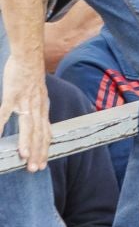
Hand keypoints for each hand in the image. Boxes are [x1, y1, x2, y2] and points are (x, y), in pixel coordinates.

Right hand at [0, 55, 50, 171]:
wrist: (28, 58)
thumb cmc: (31, 77)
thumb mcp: (40, 97)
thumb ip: (38, 111)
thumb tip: (39, 124)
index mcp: (42, 110)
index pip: (45, 134)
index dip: (44, 150)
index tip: (42, 164)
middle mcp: (36, 108)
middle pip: (39, 134)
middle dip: (38, 152)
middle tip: (35, 169)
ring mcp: (25, 102)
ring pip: (27, 125)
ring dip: (26, 142)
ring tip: (24, 156)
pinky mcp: (12, 94)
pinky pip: (4, 111)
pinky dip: (0, 123)